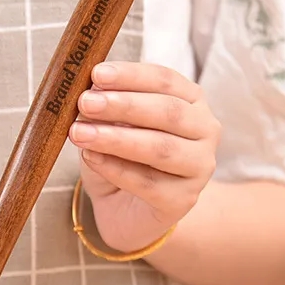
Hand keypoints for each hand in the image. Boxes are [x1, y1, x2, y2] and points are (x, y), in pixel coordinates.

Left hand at [68, 61, 219, 252]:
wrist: (124, 211)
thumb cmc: (120, 160)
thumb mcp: (108, 128)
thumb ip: (104, 110)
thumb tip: (90, 93)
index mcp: (191, 101)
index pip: (165, 80)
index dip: (131, 75)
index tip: (96, 73)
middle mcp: (205, 131)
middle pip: (167, 112)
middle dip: (123, 105)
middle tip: (85, 102)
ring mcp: (199, 167)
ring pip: (160, 148)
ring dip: (116, 138)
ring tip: (79, 133)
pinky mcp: (183, 200)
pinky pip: (148, 183)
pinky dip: (116, 168)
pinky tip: (90, 158)